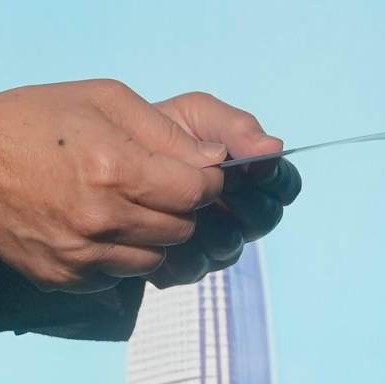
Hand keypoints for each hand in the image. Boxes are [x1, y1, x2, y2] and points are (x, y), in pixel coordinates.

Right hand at [0, 81, 240, 289]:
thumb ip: (166, 132)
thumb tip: (217, 159)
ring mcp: (82, 255)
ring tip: (123, 206)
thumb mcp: (105, 100)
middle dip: (180, 207)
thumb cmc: (36, 120)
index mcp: (116, 169)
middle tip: (152, 186)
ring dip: (152, 236)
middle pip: (183, 228)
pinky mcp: (64, 278)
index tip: (190, 170)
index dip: (204, 179)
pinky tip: (94, 227)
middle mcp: (102, 219)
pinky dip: (118, 255)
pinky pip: (117, 276)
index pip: (199, 192)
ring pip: (155, 259)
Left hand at [145, 93, 297, 288]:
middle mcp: (236, 213)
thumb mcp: (192, 117)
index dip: (274, 177)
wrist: (99, 165)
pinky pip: (193, 266)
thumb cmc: (152, 136)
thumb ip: (233, 127)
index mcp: (247, 175)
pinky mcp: (181, 266)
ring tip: (180, 201)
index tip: (250, 166)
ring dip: (207, 222)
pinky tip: (156, 226)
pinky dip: (176, 245)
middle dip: (242, 199)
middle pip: (265, 218)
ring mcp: (211, 243)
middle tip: (216, 183)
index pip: (284, 186)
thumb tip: (273, 147)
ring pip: (229, 246)